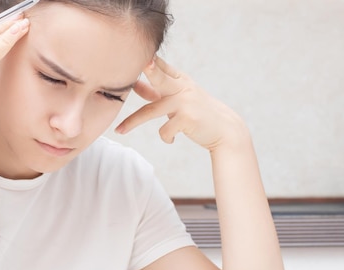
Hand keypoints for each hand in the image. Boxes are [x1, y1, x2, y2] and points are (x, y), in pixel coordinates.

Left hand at [116, 57, 249, 151]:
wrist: (225, 130)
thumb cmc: (197, 113)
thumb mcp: (179, 98)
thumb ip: (157, 90)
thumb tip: (135, 84)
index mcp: (181, 80)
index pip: (161, 67)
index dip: (148, 61)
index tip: (137, 55)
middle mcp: (183, 88)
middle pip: (159, 78)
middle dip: (149, 70)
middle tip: (140, 64)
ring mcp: (185, 103)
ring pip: (151, 112)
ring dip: (132, 122)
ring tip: (119, 130)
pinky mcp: (187, 119)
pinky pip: (164, 131)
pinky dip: (166, 137)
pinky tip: (172, 139)